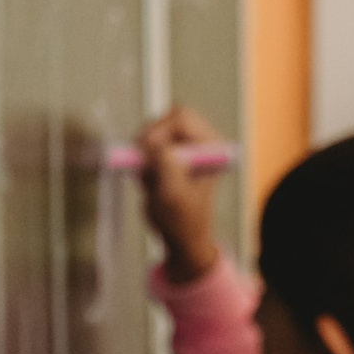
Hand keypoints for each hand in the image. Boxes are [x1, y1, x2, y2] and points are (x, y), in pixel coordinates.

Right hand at [137, 104, 226, 284]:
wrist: (180, 235)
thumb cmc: (182, 219)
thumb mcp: (172, 195)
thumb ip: (166, 166)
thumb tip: (154, 144)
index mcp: (212, 146)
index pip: (181, 118)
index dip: (158, 132)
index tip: (146, 154)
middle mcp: (202, 140)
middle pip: (167, 118)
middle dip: (149, 140)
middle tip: (141, 163)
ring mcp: (185, 145)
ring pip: (153, 130)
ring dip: (144, 152)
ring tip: (149, 177)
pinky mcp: (170, 151)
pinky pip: (146, 143)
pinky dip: (142, 159)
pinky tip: (148, 178)